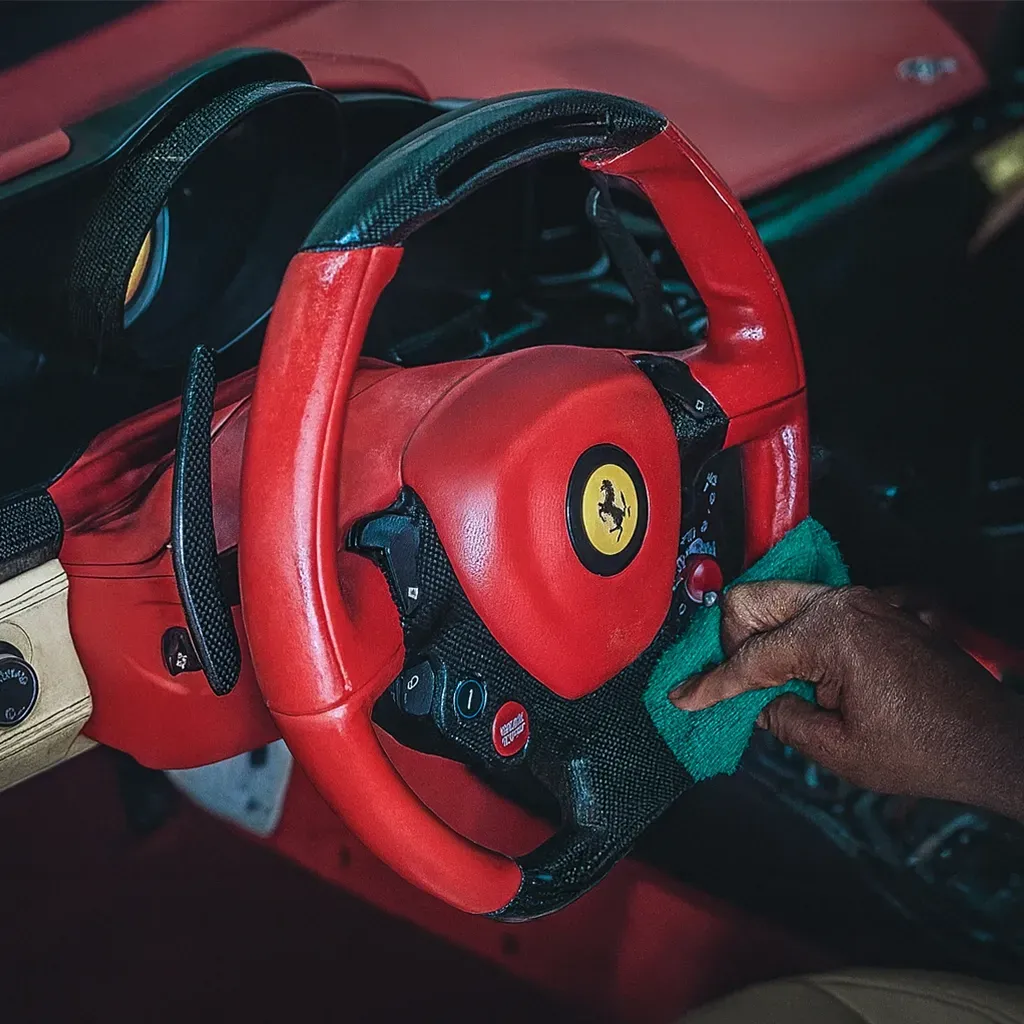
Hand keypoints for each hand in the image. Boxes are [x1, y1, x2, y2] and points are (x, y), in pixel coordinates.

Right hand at [670, 583, 1023, 820]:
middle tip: (732, 684)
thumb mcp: (837, 749)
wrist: (990, 743)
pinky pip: (809, 608)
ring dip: (758, 634)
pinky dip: (789, 633)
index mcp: (831, 633)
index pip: (750, 657)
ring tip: (764, 681)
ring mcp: (860, 600)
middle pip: (751, 599)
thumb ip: (781, 717)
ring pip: (777, 597)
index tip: (682, 698)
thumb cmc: (924, 750)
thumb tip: (754, 701)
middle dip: (729, 640)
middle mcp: (842, 603)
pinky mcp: (872, 608)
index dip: (711, 684)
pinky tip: (795, 671)